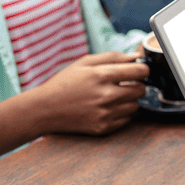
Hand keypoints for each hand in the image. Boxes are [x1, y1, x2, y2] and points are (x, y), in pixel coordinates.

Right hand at [33, 52, 148, 135]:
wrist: (42, 110)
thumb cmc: (63, 83)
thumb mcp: (85, 63)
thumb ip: (113, 57)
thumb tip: (135, 57)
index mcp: (103, 75)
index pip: (141, 71)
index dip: (142, 70)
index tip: (138, 71)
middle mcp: (106, 95)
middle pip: (141, 90)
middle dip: (136, 85)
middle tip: (124, 84)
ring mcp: (105, 114)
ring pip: (136, 105)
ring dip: (129, 100)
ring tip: (114, 96)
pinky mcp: (102, 128)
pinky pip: (126, 120)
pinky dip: (121, 113)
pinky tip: (108, 108)